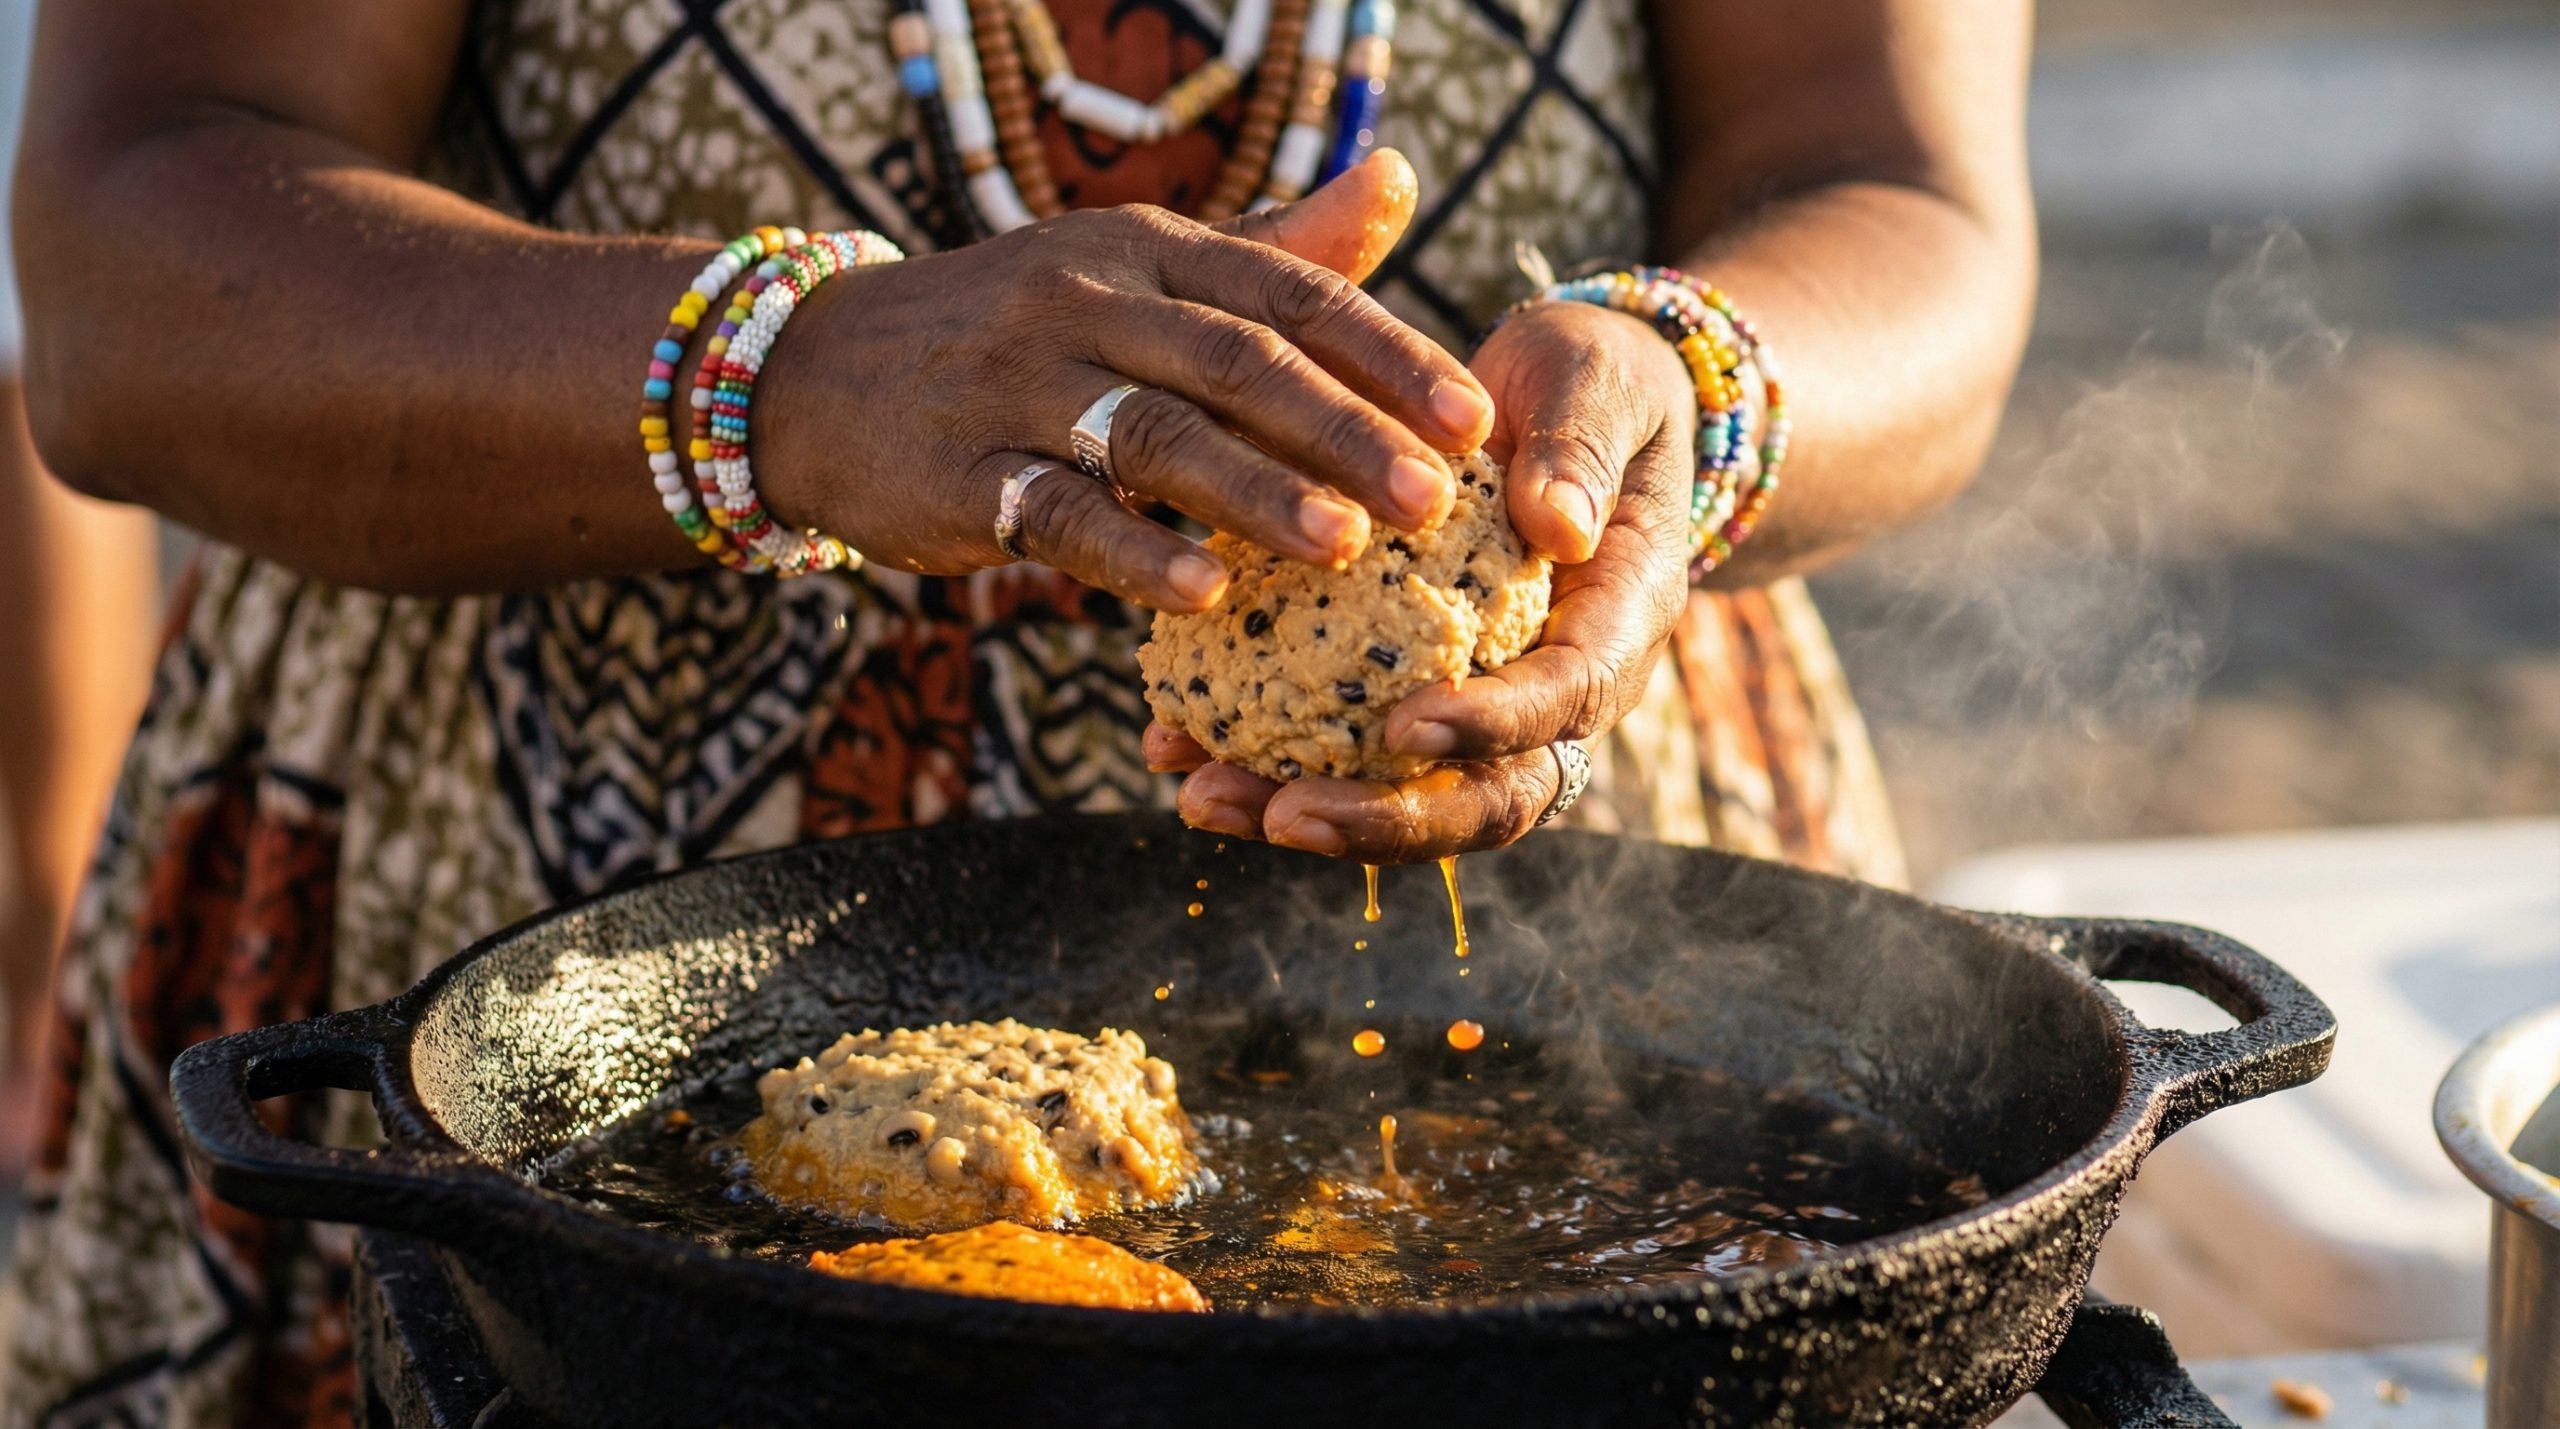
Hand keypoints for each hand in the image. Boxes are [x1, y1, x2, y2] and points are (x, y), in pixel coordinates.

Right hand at [750, 151, 1492, 611]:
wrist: (815, 373)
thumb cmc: (1015, 332)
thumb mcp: (1135, 270)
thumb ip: (1273, 247)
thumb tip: (1402, 180)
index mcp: (1144, 248)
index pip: (1290, 292)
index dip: (1387, 356)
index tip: (1472, 421)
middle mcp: (1082, 301)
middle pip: (1236, 362)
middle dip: (1346, 432)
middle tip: (1438, 500)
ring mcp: (1013, 384)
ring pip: (1154, 434)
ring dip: (1258, 493)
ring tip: (1349, 547)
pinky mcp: (958, 474)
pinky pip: (1057, 515)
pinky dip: (1134, 556)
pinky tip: (1207, 597)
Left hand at [1148, 299, 1697, 861]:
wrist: (1565, 404)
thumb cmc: (1591, 385)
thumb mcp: (1597, 383)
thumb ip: (1580, 448)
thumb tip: (1561, 526)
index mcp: (1616, 626)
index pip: (1563, 702)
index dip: (1490, 726)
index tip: (1405, 722)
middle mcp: (1554, 692)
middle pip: (1485, 798)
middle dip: (1384, 819)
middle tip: (1283, 813)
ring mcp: (1482, 706)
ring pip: (1406, 797)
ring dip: (1303, 810)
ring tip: (1201, 796)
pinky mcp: (1411, 690)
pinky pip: (1344, 747)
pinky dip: (1260, 755)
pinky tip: (1174, 745)